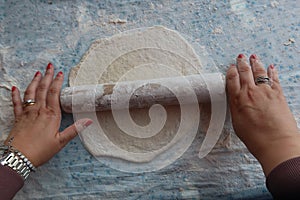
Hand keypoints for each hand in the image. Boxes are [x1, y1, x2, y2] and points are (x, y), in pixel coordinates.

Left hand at [5, 63, 92, 166]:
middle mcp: (39, 111)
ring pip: (30, 93)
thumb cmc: (40, 150)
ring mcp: (27, 113)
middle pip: (43, 90)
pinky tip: (15, 88)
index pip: (54, 94)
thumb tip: (89, 121)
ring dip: (34, 82)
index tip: (60, 73)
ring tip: (38, 73)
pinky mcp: (18, 118)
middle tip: (50, 66)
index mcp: (51, 115)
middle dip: (47, 76)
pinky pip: (16, 103)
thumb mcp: (61, 141)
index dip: (57, 82)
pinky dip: (15, 95)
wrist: (19, 158)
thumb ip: (75, 129)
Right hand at [226, 54, 299, 175]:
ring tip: (253, 57)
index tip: (231, 67)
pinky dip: (272, 71)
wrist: (276, 143)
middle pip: (245, 73)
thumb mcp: (238, 123)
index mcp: (237, 100)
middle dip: (242, 63)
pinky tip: (271, 67)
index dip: (231, 71)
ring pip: (259, 72)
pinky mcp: (278, 94)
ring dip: (256, 63)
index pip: (232, 80)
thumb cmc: (256, 138)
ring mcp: (265, 92)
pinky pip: (274, 78)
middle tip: (240, 57)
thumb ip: (236, 108)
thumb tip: (236, 102)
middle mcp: (250, 93)